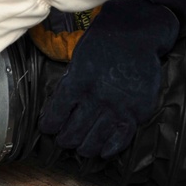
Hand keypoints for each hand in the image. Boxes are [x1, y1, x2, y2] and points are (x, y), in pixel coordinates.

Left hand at [38, 0, 178, 157]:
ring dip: (84, 147)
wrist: (136, 34)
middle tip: (63, 139)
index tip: (47, 128)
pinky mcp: (138, 111)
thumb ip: (70, 84)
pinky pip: (122, 138)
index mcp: (78, 82)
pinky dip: (110, 148)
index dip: (49, 125)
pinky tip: (103, 152)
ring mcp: (119, 106)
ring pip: (95, 140)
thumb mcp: (77, 59)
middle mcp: (97, 98)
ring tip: (80, 148)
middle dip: (64, 139)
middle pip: (74, 132)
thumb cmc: (102, 43)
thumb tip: (58, 109)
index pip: (56, 115)